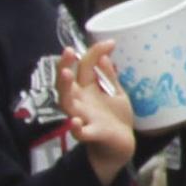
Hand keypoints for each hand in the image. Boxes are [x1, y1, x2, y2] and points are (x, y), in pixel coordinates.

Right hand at [59, 41, 138, 181]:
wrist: (121, 143)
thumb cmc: (114, 116)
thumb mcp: (115, 92)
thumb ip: (108, 76)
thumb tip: (104, 54)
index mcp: (87, 89)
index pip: (84, 67)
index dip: (94, 53)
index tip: (110, 42)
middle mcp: (80, 101)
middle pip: (66, 83)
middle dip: (64, 66)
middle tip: (68, 51)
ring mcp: (83, 117)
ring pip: (66, 103)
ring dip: (65, 89)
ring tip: (67, 74)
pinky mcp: (91, 133)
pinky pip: (79, 132)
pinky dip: (75, 128)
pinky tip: (74, 121)